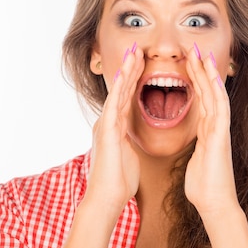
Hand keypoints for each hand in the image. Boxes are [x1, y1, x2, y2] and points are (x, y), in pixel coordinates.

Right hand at [83, 45, 144, 215]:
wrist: (106, 197)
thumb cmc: (119, 181)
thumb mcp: (127, 154)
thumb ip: (127, 142)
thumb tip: (130, 139)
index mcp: (115, 127)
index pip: (126, 97)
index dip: (133, 79)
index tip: (141, 63)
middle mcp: (108, 122)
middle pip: (121, 90)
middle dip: (130, 69)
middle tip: (137, 49)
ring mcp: (106, 125)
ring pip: (117, 92)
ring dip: (126, 71)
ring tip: (133, 53)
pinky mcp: (107, 131)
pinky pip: (115, 104)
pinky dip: (119, 88)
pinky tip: (124, 73)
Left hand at [184, 46, 239, 216]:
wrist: (214, 203)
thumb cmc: (204, 186)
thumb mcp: (195, 161)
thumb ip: (196, 149)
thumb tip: (194, 147)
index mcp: (208, 131)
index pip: (201, 99)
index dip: (195, 80)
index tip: (188, 62)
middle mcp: (215, 126)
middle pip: (208, 91)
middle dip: (200, 69)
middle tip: (193, 48)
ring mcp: (220, 129)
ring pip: (215, 94)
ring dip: (207, 72)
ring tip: (200, 53)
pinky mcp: (220, 135)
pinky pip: (219, 107)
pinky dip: (216, 89)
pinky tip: (211, 73)